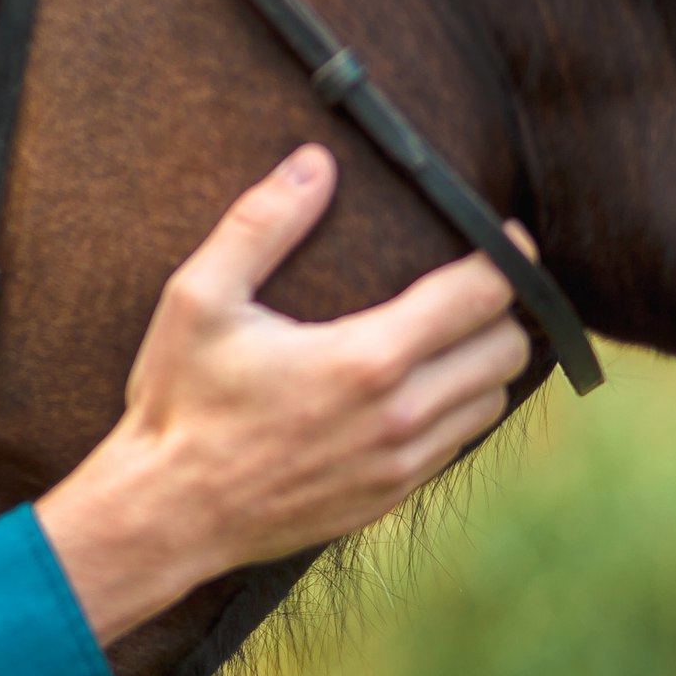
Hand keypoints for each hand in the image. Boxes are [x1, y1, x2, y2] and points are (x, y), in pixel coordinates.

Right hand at [35, 144, 531, 642]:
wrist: (168, 512)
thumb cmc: (180, 402)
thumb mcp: (199, 299)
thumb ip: (260, 224)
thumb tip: (314, 162)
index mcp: (365, 358)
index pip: (482, 296)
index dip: (507, 257)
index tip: (505, 238)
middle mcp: (399, 416)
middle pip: (506, 351)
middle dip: (500, 310)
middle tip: (472, 286)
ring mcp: (398, 465)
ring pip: (490, 403)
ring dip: (483, 365)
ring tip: (452, 336)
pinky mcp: (387, 497)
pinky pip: (456, 446)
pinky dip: (454, 411)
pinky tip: (417, 390)